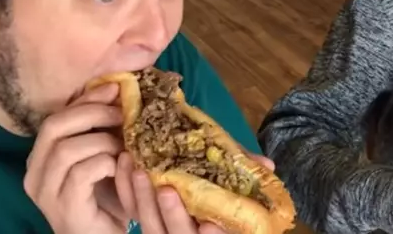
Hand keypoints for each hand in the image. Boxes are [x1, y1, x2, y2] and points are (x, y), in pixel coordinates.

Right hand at [24, 83, 126, 233]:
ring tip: (125, 145)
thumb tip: (121, 90)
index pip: (55, 117)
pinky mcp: (65, 208)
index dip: (85, 99)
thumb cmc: (107, 200)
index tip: (115, 89)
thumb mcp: (103, 157)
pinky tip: (121, 166)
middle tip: (123, 113)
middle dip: (92, 113)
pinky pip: (81, 173)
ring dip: (103, 140)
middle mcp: (35, 174)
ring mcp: (46, 193)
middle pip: (54, 126)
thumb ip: (103, 130)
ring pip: (67, 149)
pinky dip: (106, 163)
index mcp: (41, 158)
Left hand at [115, 150, 274, 233]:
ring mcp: (162, 233)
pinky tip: (126, 164)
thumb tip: (267, 164)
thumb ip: (249, 178)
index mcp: (211, 232)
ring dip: (142, 200)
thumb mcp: (235, 191)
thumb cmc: (219, 196)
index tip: (207, 225)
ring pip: (148, 226)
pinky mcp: (143, 219)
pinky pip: (129, 210)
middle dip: (172, 216)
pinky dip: (125, 190)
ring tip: (139, 171)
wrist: (186, 199)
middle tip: (166, 190)